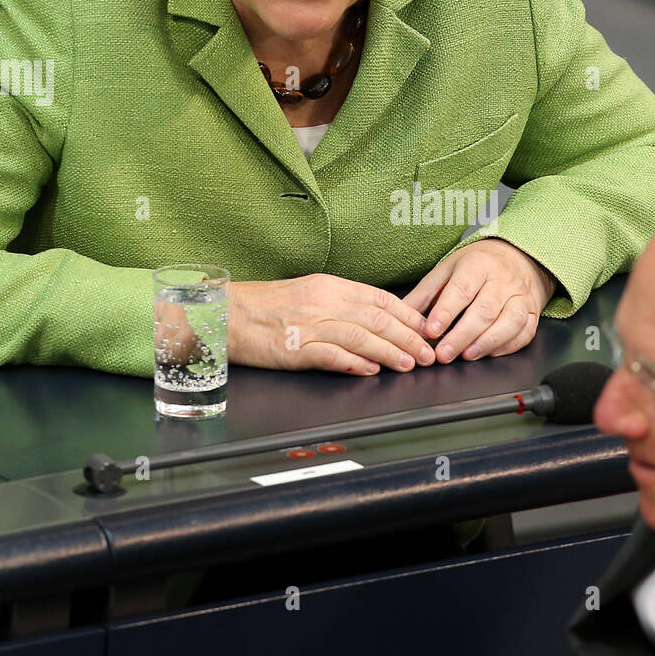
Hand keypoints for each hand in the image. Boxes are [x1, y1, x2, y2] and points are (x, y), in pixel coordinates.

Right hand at [228, 274, 437, 374]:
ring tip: (409, 364)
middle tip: (428, 354)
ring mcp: (309, 324)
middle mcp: (323, 301)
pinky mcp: (294, 348)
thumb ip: (342, 303)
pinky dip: (355, 363)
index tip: (426, 329)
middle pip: (377, 318)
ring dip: (390, 352)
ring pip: (361, 336)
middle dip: (408, 338)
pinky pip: (331, 355)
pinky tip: (371, 370)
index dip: (408, 315)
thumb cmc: (266, 306)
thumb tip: (377, 318)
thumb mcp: (309, 292)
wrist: (226, 314)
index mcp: (330, 285)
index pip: (380, 298)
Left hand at [402, 238, 555, 363]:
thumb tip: (401, 317)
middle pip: (485, 310)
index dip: (446, 312)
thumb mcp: (447, 270)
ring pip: (509, 322)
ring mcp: (520, 295)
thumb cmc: (477, 266)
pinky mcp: (532, 311)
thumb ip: (425, 295)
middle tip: (443, 354)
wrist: (517, 257)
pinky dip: (506, 346)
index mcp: (478, 264)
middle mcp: (502, 279)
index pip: (462, 289)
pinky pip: (524, 332)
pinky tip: (488, 354)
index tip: (431, 331)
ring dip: (486, 343)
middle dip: (462, 335)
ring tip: (466, 356)